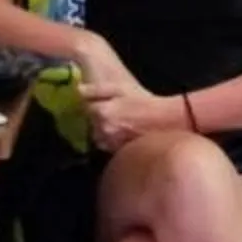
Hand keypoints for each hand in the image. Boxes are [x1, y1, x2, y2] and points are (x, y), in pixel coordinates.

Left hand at [73, 36, 172, 151]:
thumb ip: (96, 90)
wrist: (164, 121)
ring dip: (101, 131)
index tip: (99, 101)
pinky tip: (122, 133)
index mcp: (100, 112)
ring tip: (117, 123)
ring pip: (96, 136)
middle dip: (95, 118)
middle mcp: (101, 130)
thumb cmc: (143, 102)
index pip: (84, 108)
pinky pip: (106, 145)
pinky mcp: (116, 152)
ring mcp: (109, 143)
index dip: (91, 104)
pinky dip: (110, 140)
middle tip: (111, 112)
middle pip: (89, 124)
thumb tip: (78, 91)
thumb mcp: (119, 88)